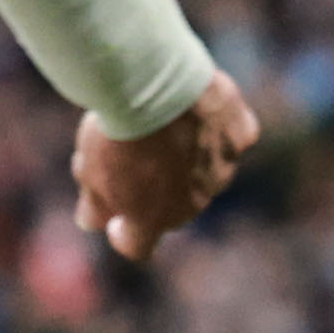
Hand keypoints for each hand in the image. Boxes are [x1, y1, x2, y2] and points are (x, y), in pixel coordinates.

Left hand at [75, 70, 259, 259]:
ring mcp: (223, 170)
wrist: (155, 86)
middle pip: (173, 208)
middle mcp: (194, 203)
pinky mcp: (242, 136)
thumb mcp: (91, 169)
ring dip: (185, 161)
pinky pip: (229, 137)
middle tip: (128, 159)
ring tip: (158, 127)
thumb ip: (94, 203)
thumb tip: (92, 223)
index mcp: (153, 219)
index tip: (116, 220)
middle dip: (152, 192)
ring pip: (203, 172)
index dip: (124, 235)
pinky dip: (214, 128)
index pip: (139, 246)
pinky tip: (195, 108)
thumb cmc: (116, 132)